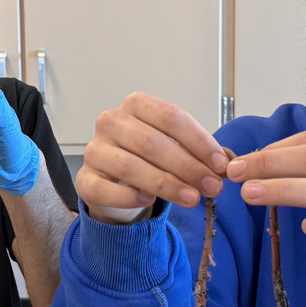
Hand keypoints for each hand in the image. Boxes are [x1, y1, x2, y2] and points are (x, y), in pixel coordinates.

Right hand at [77, 92, 229, 219]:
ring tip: (192, 198)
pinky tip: (149, 202)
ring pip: (130, 166)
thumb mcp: (173, 147)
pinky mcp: (84, 179)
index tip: (220, 164)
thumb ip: (193, 152)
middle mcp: (111, 122)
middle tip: (212, 186)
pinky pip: (106, 189)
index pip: (171, 117)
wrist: (116, 183)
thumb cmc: (149, 159)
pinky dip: (130, 197)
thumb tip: (221, 168)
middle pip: (151, 142)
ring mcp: (94, 150)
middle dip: (187, 166)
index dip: (199, 141)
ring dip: (166, 185)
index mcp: (136, 105)